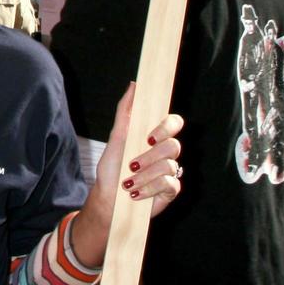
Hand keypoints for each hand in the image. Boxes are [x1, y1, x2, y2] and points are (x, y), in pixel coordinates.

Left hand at [73, 84, 183, 262]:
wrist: (109, 199)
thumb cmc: (112, 168)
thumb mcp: (116, 137)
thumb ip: (125, 110)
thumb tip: (134, 85)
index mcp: (154, 136)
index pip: (174, 122)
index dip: (167, 126)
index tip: (149, 136)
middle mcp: (164, 152)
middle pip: (174, 144)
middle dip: (150, 156)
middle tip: (133, 163)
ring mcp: (170, 171)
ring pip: (170, 165)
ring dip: (144, 175)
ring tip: (129, 181)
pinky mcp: (172, 190)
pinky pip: (170, 183)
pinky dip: (149, 188)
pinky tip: (136, 193)